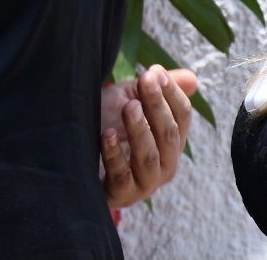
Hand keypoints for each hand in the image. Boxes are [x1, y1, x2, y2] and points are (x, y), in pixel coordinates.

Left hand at [100, 64, 197, 207]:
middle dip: (158, 106)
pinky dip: (115, 155)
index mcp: (169, 141)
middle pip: (168, 135)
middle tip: (145, 81)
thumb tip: (193, 78)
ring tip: (129, 106)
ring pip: (149, 157)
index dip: (172, 94)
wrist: (73, 152)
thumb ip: (155, 89)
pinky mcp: (119, 193)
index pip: (182, 118)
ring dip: (140, 130)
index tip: (155, 73)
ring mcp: (143, 182)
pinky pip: (121, 176)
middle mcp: (163, 164)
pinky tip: (106, 135)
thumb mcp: (128, 100)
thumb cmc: (105, 122)